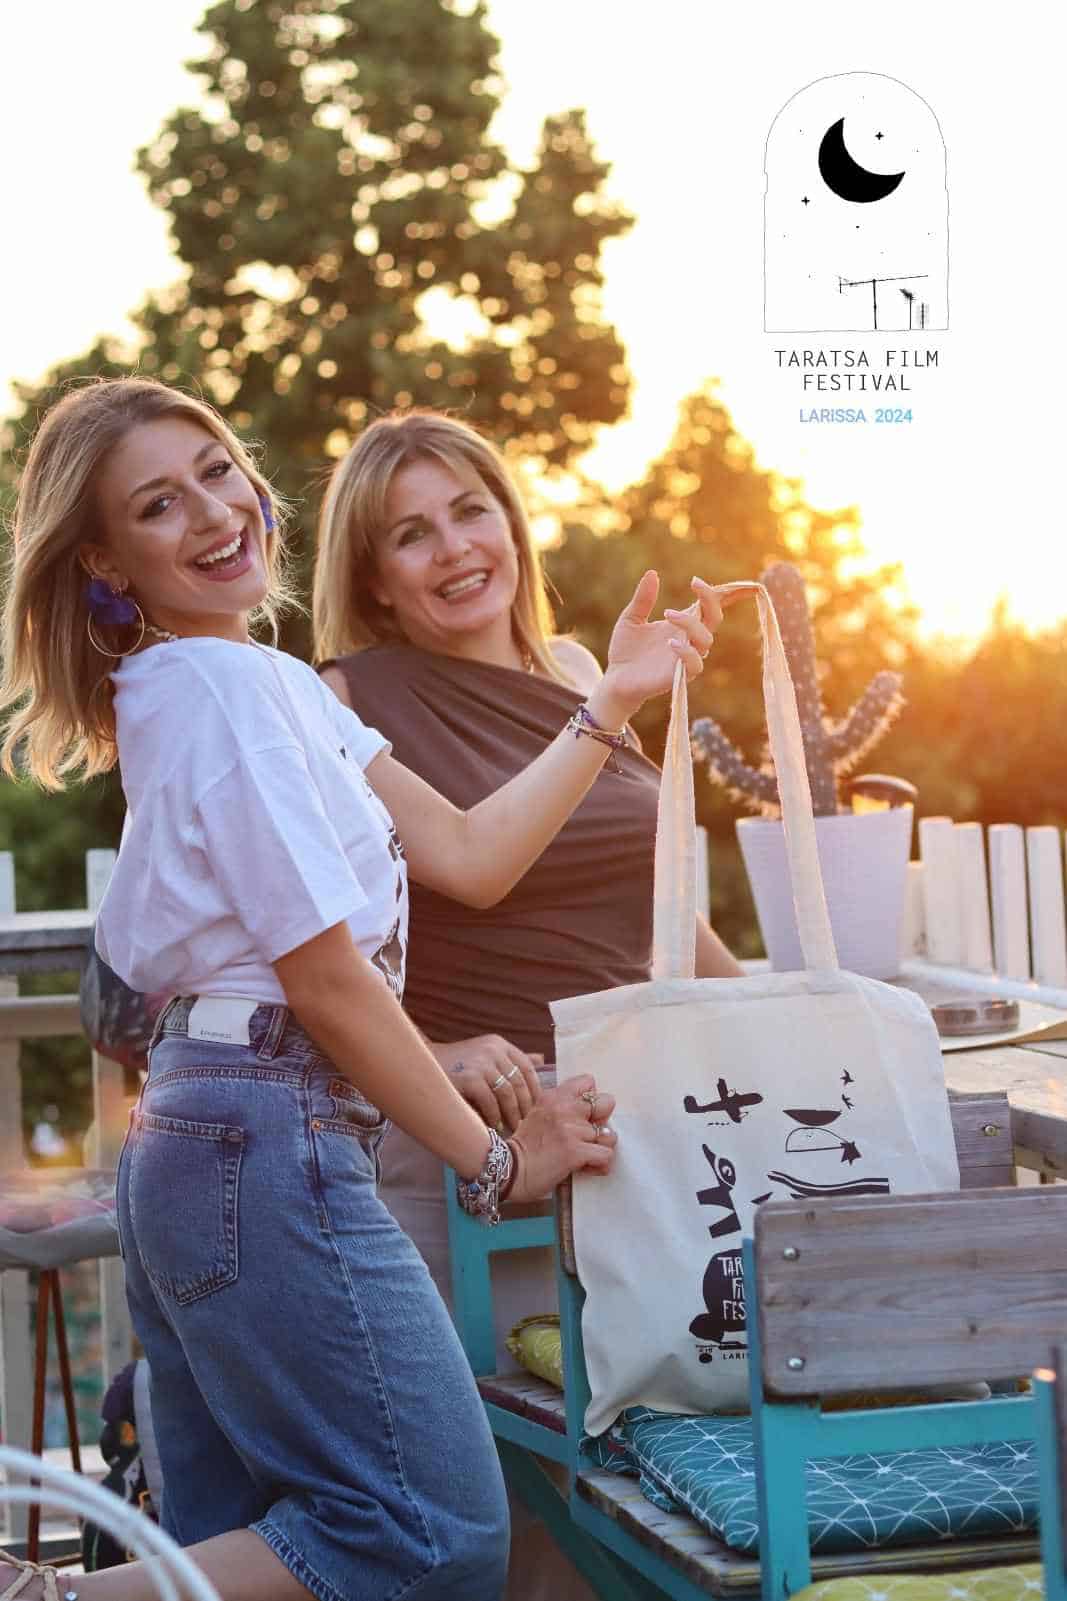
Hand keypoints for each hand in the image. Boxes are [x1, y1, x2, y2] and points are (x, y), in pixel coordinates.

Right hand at [431, 1036, 542, 1131]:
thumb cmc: (456, 1065)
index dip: (534, 1089)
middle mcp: (492, 1050)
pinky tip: (493, 1126)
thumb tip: (541, 1060)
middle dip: (524, 1106)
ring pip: (507, 1094)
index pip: (527, 1067)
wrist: (421, 1066)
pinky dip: (494, 1117)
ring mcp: (481, 1063)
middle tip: (524, 1123)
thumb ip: (511, 1059)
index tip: (536, 1107)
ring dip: (511, 1115)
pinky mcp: (469, 1078)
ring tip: (512, 1128)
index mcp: (499, 1044)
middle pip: (519, 1083)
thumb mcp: (485, 1055)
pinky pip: (490, 1103)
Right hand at [506, 1076, 616, 1201]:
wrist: (509, 1171)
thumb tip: (596, 1116)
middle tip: (587, 1137)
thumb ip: (563, 1110)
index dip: (591, 1100)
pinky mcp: (575, 1151)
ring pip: (609, 1135)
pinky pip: (606, 1155)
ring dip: (599, 1148)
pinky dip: (599, 1165)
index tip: (583, 1115)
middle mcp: (564, 1108)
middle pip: (607, 1103)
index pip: (588, 1082)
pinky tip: (584, 1168)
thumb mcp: (538, 1115)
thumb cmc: (524, 1149)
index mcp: (554, 1096)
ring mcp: (571, 1129)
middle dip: (602, 1121)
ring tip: (583, 1158)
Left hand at [591, 574, 733, 723]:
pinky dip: (687, 651)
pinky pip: (695, 664)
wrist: (615, 679)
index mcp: (682, 624)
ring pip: (706, 639)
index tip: (725, 579)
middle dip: (710, 599)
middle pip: (714, 617)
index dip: (727, 593)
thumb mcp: (631, 619)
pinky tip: (670, 643)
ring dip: (691, 623)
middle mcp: (689, 639)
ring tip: (667, 614)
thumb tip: (652, 573)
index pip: (710, 606)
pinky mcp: (679, 676)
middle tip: (695, 583)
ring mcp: (686, 657)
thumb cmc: (626, 650)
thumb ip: (643, 599)